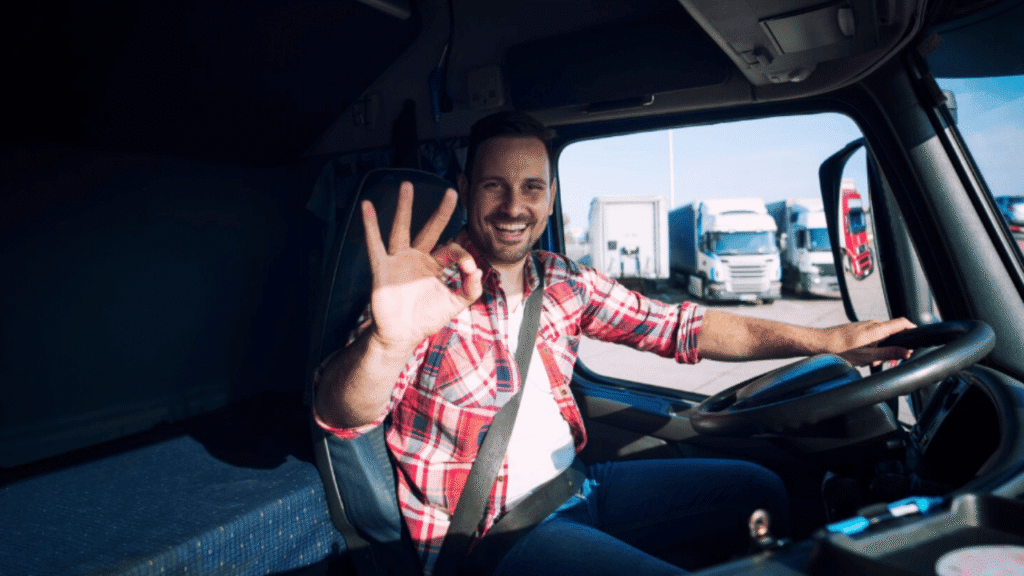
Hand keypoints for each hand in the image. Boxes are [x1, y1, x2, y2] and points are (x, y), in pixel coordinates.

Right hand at [362, 181, 482, 351]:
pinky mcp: (382, 268)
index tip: (469, 269)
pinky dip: (370, 225)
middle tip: (452, 192)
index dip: (464, 256)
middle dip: (441, 212)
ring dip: (404, 207)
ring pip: (402, 229)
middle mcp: (416, 258)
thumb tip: (479, 272)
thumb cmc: (425, 319)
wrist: (400, 336)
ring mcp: (398, 261)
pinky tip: (367, 207)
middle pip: (430, 229)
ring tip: (406, 184)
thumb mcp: (454, 304)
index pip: (452, 250)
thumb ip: (470, 290)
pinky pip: (375, 244)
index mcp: (434, 265)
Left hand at [825, 317, 915, 366]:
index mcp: (877, 329)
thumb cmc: (839, 349)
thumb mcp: (867, 356)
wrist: (819, 343)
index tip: (917, 339)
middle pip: (893, 333)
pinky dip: (871, 348)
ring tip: (869, 361)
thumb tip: (906, 353)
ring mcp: (864, 326)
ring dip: (880, 350)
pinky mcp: (858, 329)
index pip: (902, 323)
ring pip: (881, 337)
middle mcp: (872, 324)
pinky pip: (871, 337)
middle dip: (893, 348)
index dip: (913, 329)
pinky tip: (862, 357)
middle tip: (884, 361)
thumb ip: (888, 354)